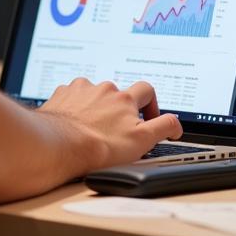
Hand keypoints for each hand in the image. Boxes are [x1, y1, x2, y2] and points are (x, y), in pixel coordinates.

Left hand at [38, 78, 181, 168]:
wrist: (60, 145)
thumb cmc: (99, 147)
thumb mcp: (142, 142)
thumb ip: (163, 128)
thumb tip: (175, 123)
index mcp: (125, 98)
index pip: (147, 90)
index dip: (151, 104)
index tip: (148, 118)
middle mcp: (103, 88)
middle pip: (118, 94)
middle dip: (120, 110)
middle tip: (116, 132)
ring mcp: (81, 89)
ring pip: (95, 95)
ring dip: (97, 108)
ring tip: (92, 130)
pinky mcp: (62, 94)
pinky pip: (73, 97)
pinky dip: (76, 107)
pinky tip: (74, 124)